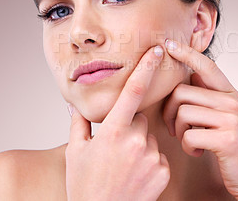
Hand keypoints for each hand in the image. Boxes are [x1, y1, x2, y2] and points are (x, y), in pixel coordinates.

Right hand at [65, 46, 169, 200]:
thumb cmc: (84, 186)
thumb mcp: (75, 152)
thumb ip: (78, 123)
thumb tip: (74, 103)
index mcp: (113, 132)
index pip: (133, 91)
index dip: (145, 68)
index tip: (156, 51)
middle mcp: (136, 141)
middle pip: (141, 118)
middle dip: (131, 126)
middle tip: (117, 148)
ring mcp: (151, 157)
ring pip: (150, 137)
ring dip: (141, 144)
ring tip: (125, 165)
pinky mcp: (163, 172)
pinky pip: (160, 155)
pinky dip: (150, 161)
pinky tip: (137, 175)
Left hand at [163, 39, 237, 199]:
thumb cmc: (237, 145)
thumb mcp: (229, 115)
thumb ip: (212, 96)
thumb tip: (190, 73)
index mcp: (231, 94)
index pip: (207, 66)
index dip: (187, 53)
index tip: (170, 44)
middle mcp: (232, 102)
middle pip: (182, 92)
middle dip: (169, 111)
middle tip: (175, 127)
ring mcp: (231, 119)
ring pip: (183, 112)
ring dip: (179, 131)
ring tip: (190, 140)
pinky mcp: (227, 138)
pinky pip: (189, 135)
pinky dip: (187, 146)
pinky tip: (197, 151)